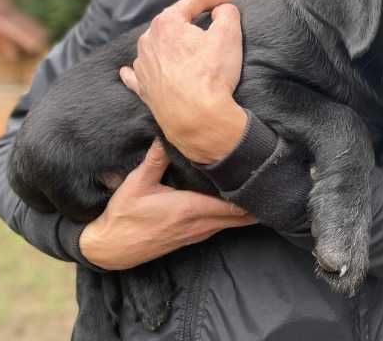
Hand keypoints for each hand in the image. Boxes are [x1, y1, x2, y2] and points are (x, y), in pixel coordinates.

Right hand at [80, 140, 255, 269]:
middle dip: (256, 202)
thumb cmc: (124, 216)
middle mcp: (200, 224)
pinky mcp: (192, 238)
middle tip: (271, 183)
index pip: (234, 205)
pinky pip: (221, 226)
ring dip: (246, 210)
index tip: (265, 180)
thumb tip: (164, 134)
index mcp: (191, 209)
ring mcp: (198, 234)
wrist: (111, 248)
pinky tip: (235, 204)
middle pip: (240, 217)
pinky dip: (233, 216)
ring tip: (258, 190)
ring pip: (232, 223)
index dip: (252, 194)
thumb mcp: (137, 184)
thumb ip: (155, 159)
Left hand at [120, 0, 246, 164]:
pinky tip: (133, 69)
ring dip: (169, 43)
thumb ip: (227, 12)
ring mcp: (142, 66)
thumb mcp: (229, 35)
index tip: (229, 0)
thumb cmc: (212, 76)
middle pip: (172, 23)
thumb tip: (222, 9)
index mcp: (167, 23)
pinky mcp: (143, 88)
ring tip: (185, 47)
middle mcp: (148, 40)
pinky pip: (137, 73)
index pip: (192, 2)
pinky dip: (140, 68)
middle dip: (190, 20)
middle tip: (209, 22)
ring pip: (155, 45)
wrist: (197, 118)